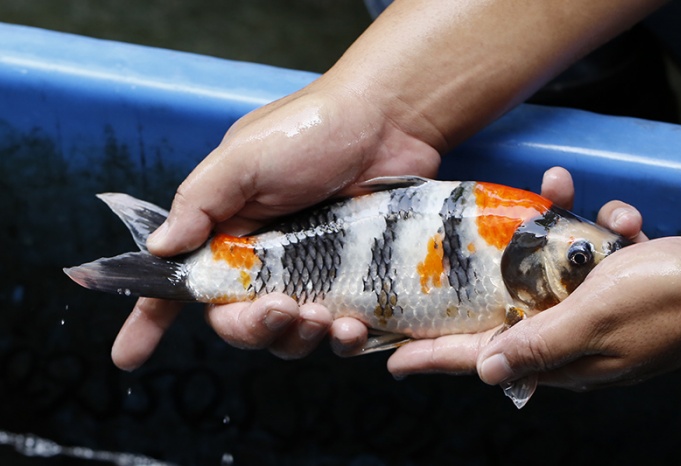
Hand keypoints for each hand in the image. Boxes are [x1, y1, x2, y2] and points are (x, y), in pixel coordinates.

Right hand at [111, 81, 439, 369]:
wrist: (389, 122)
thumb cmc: (311, 130)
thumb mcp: (244, 157)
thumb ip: (200, 203)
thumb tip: (159, 249)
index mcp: (226, 229)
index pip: (181, 281)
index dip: (150, 320)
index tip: (128, 356)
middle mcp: (261, 258)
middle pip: (235, 320)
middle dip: (251, 328)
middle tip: (280, 309)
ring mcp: (307, 274)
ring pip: (285, 334)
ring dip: (296, 337)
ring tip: (322, 317)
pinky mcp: (348, 283)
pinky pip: (335, 332)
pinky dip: (340, 340)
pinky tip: (351, 327)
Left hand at [387, 166, 680, 390]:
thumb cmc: (673, 299)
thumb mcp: (597, 319)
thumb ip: (540, 344)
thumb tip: (487, 370)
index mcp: (561, 357)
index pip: (481, 360)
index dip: (436, 359)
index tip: (394, 359)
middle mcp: (568, 337)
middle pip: (502, 309)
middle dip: (485, 270)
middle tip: (461, 239)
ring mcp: (590, 309)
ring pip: (543, 270)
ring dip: (550, 227)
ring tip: (561, 190)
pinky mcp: (612, 284)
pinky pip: (585, 255)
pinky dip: (598, 230)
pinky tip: (621, 217)